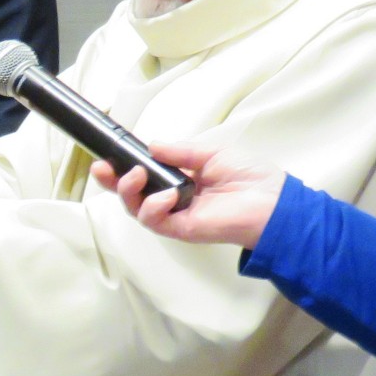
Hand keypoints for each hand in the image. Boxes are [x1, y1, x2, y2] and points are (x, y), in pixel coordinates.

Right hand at [93, 142, 285, 251]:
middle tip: (103, 168)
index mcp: (179, 180)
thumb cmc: (250, 178)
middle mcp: (172, 199)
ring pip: (136, 209)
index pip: (143, 176)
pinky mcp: (181, 229)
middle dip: (112, 182)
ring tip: (138, 175)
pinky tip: (166, 195)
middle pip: (131, 195)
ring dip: (129, 191)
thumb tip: (152, 146)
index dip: (122, 168)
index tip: (107, 157)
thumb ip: (180, 152)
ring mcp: (175, 215)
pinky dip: (153, 207)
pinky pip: (155, 221)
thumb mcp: (211, 154)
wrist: (272, 202)